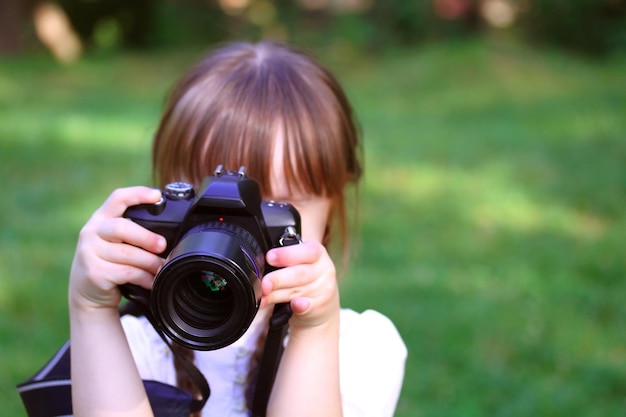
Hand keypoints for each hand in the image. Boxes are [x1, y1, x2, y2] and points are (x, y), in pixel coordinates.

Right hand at [69, 187, 166, 311]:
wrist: (86, 294)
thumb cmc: (109, 263)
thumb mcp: (114, 242)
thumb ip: (131, 231)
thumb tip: (168, 234)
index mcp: (101, 219)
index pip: (117, 198)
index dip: (137, 194)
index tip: (157, 195)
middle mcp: (91, 232)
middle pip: (122, 227)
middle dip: (146, 237)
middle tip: (162, 246)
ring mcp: (89, 253)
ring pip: (128, 253)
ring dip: (150, 262)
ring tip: (162, 267)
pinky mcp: (94, 273)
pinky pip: (127, 272)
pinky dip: (144, 277)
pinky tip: (151, 280)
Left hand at [261, 241, 339, 330]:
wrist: (323, 301)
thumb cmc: (305, 276)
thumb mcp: (300, 262)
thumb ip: (285, 259)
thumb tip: (260, 262)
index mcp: (317, 252)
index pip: (305, 251)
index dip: (286, 254)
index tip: (269, 257)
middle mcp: (323, 269)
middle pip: (299, 274)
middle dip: (278, 279)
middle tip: (264, 284)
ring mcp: (323, 289)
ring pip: (297, 291)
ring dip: (276, 296)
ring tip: (262, 298)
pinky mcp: (321, 305)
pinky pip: (307, 306)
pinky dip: (299, 306)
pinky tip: (293, 306)